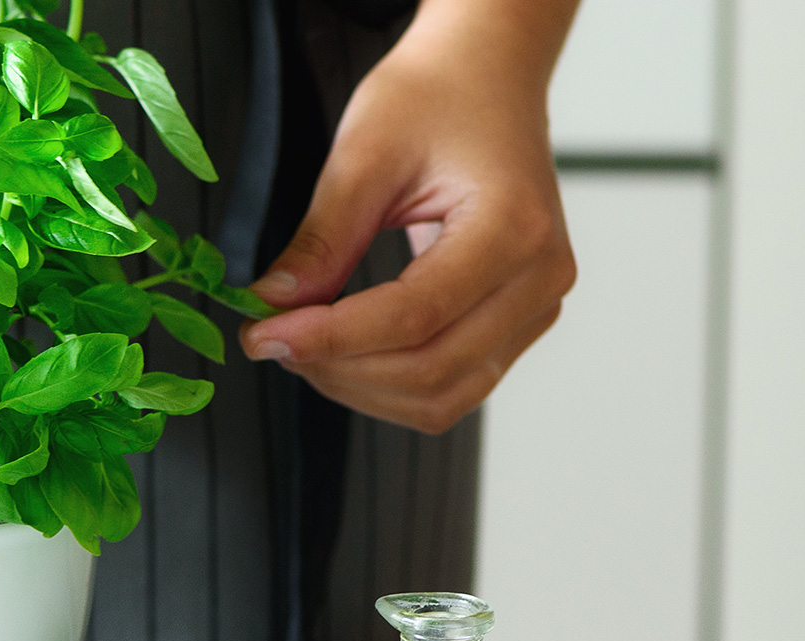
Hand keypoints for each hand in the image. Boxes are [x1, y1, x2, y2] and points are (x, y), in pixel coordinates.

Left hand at [240, 0, 578, 434]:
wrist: (487, 79)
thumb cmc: (438, 97)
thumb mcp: (365, 153)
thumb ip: (322, 242)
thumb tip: (273, 309)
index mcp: (514, 228)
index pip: (415, 315)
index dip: (331, 338)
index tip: (265, 335)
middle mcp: (539, 281)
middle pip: (430, 369)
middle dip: (339, 368)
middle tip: (275, 340)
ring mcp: (535, 311)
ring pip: (440, 397)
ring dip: (361, 388)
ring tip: (307, 347)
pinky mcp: (517, 328)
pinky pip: (451, 389)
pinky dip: (390, 388)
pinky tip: (347, 355)